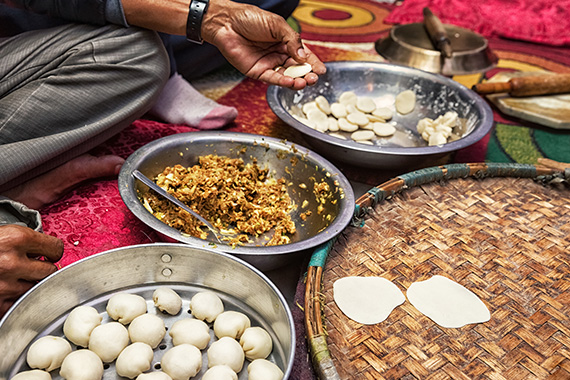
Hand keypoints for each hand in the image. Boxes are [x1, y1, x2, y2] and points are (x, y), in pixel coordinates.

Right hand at [0, 225, 62, 316]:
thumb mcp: (2, 234)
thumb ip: (25, 241)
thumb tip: (48, 250)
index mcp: (16, 239)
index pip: (56, 248)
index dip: (51, 250)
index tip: (47, 252)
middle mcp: (12, 262)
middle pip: (49, 271)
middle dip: (42, 268)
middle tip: (31, 266)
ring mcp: (4, 285)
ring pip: (36, 288)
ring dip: (29, 284)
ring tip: (13, 276)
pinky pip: (18, 302)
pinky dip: (14, 298)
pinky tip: (5, 288)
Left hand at [202, 0, 325, 89]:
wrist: (226, 22)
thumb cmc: (250, 18)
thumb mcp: (277, 25)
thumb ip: (292, 40)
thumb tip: (304, 57)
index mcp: (285, 42)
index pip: (303, 55)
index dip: (313, 63)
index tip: (322, 71)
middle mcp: (278, 54)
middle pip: (297, 68)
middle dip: (307, 74)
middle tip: (314, 79)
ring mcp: (269, 64)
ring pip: (287, 76)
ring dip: (297, 81)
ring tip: (305, 82)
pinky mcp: (258, 72)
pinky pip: (273, 79)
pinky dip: (283, 82)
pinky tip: (291, 82)